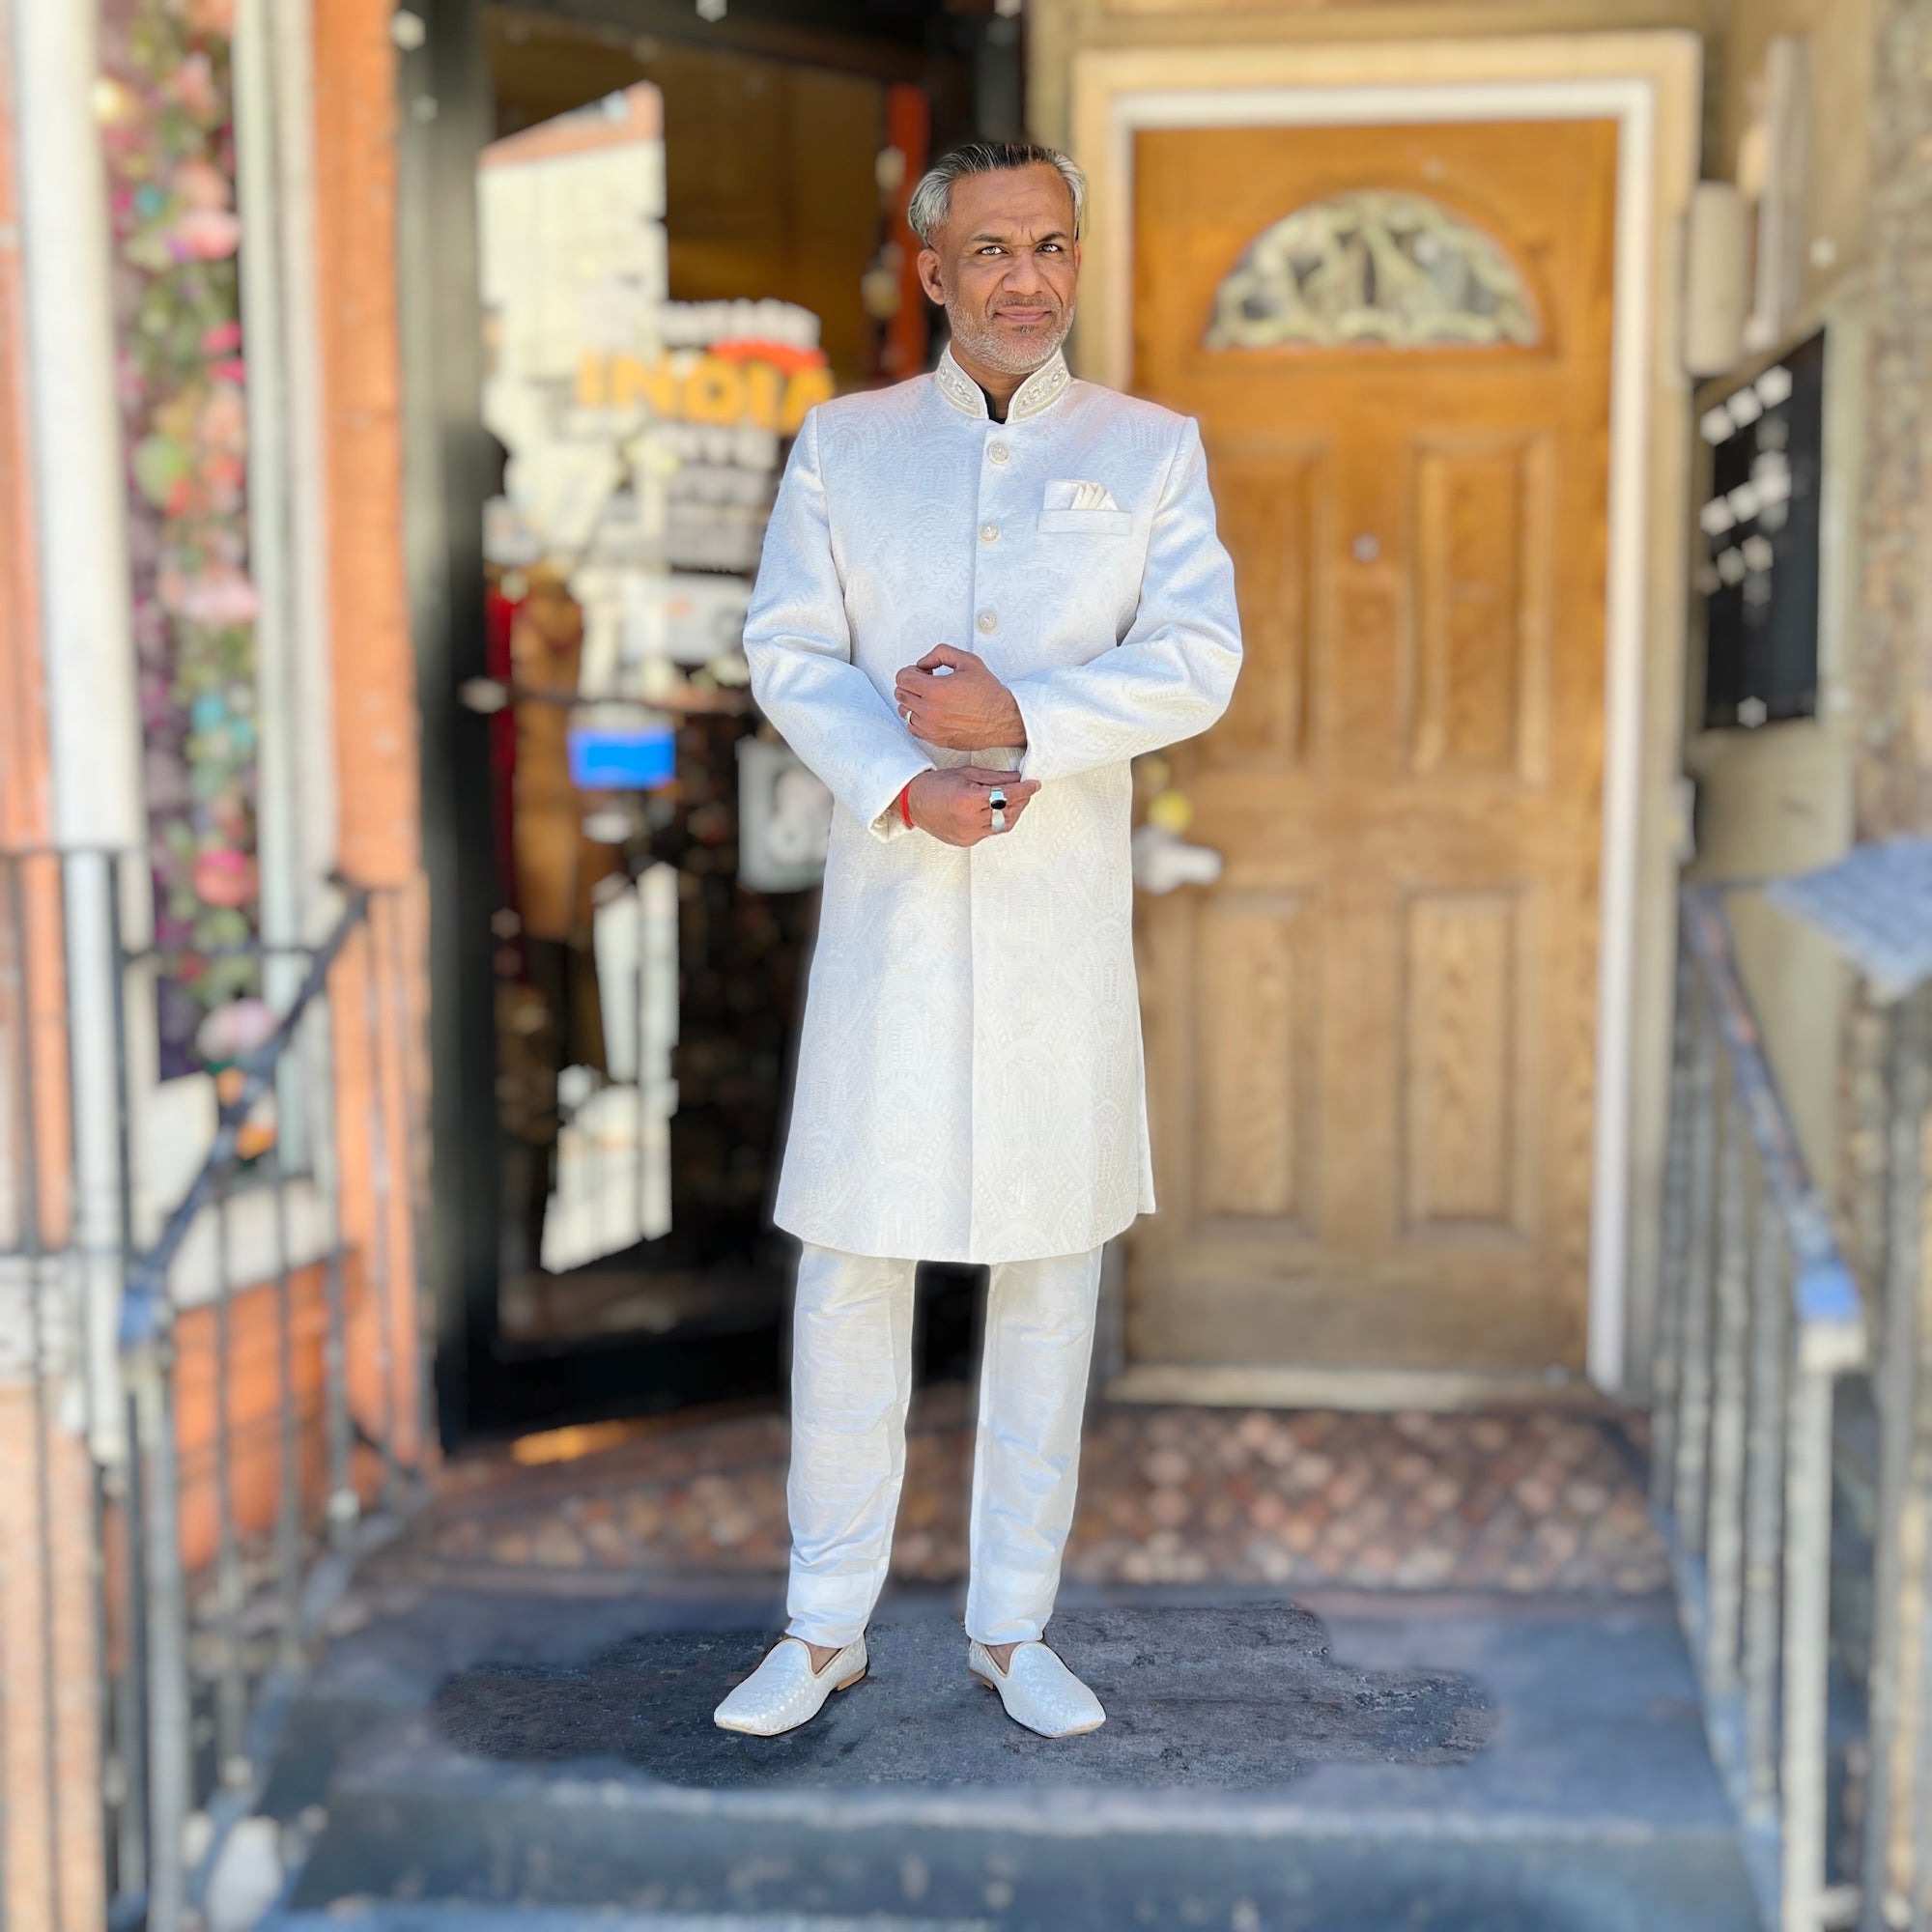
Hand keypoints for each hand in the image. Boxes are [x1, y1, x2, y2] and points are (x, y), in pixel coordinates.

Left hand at [894, 645, 1026, 751]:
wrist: (1003, 719)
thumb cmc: (988, 693)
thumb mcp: (967, 661)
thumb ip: (940, 654)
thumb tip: (923, 662)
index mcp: (935, 690)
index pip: (902, 678)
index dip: (911, 671)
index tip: (922, 672)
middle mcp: (930, 711)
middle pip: (900, 694)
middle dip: (911, 685)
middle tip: (926, 682)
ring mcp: (931, 727)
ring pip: (905, 712)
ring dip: (913, 702)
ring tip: (930, 698)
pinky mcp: (936, 739)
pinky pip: (913, 728)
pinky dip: (918, 718)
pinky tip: (932, 712)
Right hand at [905, 766, 1039, 846]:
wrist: (914, 802)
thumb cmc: (937, 784)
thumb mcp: (967, 773)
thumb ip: (995, 778)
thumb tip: (1017, 778)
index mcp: (969, 800)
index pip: (1008, 795)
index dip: (1025, 790)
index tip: (1034, 784)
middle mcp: (970, 820)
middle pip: (1008, 812)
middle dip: (1021, 801)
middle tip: (1026, 790)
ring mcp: (968, 834)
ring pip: (1003, 825)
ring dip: (1013, 813)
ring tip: (1014, 800)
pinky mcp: (966, 841)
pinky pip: (990, 832)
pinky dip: (998, 821)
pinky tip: (998, 811)